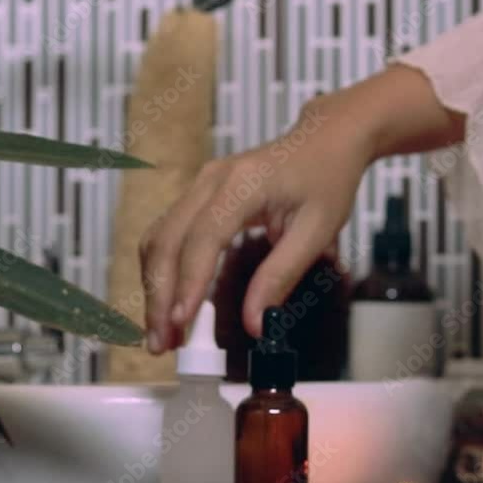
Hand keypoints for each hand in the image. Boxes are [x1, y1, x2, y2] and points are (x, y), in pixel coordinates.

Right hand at [138, 65, 463, 353]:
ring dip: (155, 288)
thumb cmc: (327, 179)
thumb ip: (281, 276)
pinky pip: (166, 234)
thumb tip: (254, 324)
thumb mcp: (316, 231)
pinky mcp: (196, 195)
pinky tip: (168, 304)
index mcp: (242, 184)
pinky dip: (162, 271)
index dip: (189, 283)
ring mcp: (198, 185)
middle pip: (167, 240)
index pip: (203, 238)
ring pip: (158, 239)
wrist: (325, 139)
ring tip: (163, 333)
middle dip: (160, 296)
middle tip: (163, 343)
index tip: (181, 322)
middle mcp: (211, 180)